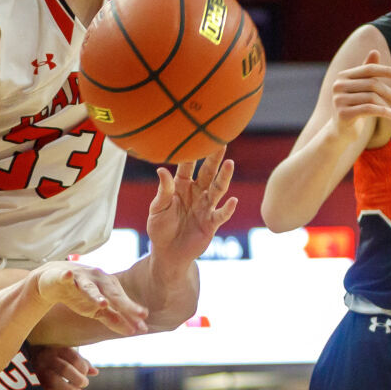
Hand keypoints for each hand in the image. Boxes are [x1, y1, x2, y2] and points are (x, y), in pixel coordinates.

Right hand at [30, 345, 96, 389]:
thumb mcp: (67, 354)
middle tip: (84, 383)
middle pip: (65, 369)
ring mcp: (39, 370)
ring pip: (54, 382)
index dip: (83, 368)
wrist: (29, 357)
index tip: (85, 373)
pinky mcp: (36, 382)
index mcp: (57, 348)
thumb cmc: (54, 356)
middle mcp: (47, 358)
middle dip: (78, 380)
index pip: (74, 358)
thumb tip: (95, 372)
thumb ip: (81, 362)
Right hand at [37, 263, 148, 335]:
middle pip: (112, 294)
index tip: (143, 327)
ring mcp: (81, 277)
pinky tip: (67, 276)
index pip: (122, 302)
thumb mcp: (97, 309)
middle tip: (139, 314)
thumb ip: (113, 319)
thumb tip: (133, 332)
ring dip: (95, 295)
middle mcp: (98, 279)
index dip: (133, 314)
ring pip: (89, 287)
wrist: (54, 279)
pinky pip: (64, 277)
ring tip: (103, 303)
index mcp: (109, 286)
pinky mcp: (62, 276)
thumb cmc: (80, 294)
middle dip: (124, 304)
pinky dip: (66, 277)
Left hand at [145, 147, 237, 267]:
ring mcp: (206, 207)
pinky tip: (233, 201)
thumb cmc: (160, 228)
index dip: (193, 153)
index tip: (198, 136)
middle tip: (221, 142)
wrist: (168, 253)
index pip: (188, 166)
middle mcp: (197, 193)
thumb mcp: (157, 209)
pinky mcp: (211, 223)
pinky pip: (221, 215)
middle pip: (208, 172)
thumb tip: (161, 170)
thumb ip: (163, 191)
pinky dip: (227, 209)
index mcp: (181, 186)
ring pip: (217, 189)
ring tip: (230, 164)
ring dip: (224, 177)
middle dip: (214, 158)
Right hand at [329, 48, 390, 137]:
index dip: (386, 70)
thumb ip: (367, 72)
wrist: (341, 132)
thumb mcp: (361, 89)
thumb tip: (375, 51)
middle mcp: (338, 86)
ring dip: (387, 104)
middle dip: (389, 92)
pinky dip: (383, 111)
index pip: (369, 69)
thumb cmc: (354, 107)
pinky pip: (368, 109)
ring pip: (371, 97)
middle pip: (372, 84)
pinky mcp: (343, 114)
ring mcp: (339, 100)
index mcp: (343, 76)